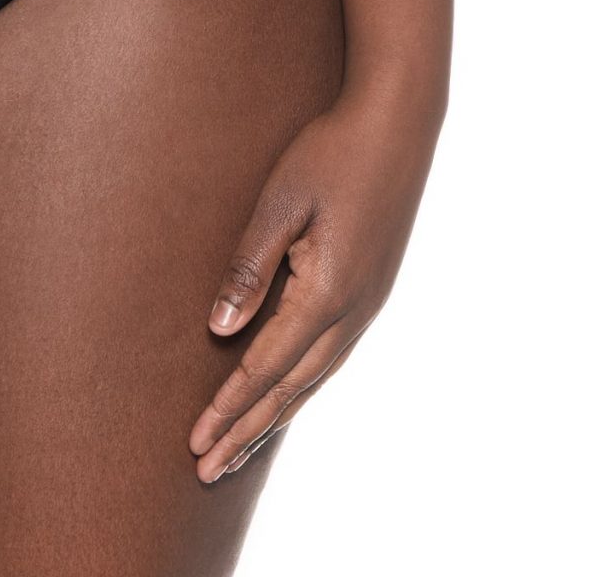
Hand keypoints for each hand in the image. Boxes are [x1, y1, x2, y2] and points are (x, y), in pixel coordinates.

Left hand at [188, 80, 441, 482]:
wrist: (398, 124)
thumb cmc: (332, 153)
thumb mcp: (281, 203)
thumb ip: (250, 267)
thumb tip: (218, 329)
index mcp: (327, 294)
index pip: (264, 367)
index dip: (227, 407)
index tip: (195, 442)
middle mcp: (351, 313)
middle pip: (290, 390)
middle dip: (246, 431)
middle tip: (206, 469)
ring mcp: (365, 306)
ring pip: (312, 380)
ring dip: (272, 417)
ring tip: (237, 449)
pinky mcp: (369, 291)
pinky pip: (328, 358)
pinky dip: (299, 388)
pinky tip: (284, 397)